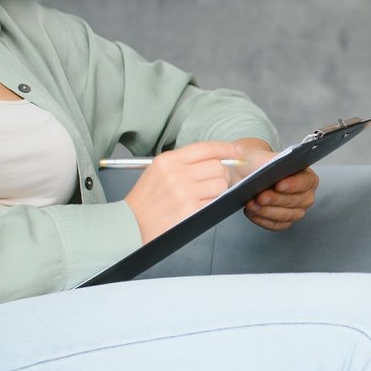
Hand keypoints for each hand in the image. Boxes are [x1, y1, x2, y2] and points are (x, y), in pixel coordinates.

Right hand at [125, 140, 248, 242]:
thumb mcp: (159, 170)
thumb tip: (216, 159)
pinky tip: (200, 204)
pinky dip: (212, 202)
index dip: (227, 149)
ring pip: (220, 183)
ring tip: (205, 194)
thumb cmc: (146, 198)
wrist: (132, 223)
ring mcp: (184, 191)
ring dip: (219, 189)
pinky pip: (214, 200)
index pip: (207, 148)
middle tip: (215, 180)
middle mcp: (177, 173)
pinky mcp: (189, 209)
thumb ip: (184, 162)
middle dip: (222, 173)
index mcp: (169, 160)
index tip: (237, 152)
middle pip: (217, 166)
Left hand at [239, 139, 317, 231]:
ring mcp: (296, 209)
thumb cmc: (256, 163)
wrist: (247, 174)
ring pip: (287, 215)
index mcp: (305, 174)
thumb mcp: (257, 155)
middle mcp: (305, 194)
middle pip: (297, 201)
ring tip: (252, 205)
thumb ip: (260, 159)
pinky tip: (252, 212)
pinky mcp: (285, 221)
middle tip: (260, 197)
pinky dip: (263, 220)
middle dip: (276, 200)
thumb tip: (256, 163)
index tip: (278, 185)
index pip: (306, 181)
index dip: (293, 185)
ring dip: (267, 211)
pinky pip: (277, 225)